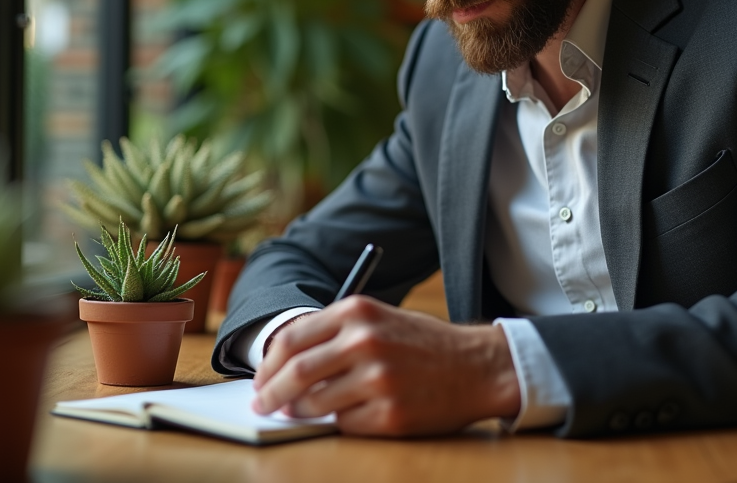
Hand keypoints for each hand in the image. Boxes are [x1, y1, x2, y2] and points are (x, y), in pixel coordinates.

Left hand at [251, 295, 520, 435]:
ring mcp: (378, 380)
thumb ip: (334, 334)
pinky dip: (339, 422)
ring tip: (300, 412)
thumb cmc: (421, 343)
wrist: (476, 366)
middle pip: (295, 373)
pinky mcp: (390, 414)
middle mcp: (365, 342)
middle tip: (263, 405)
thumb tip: (283, 364)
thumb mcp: (378, 319)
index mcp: (358, 312)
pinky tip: (350, 414)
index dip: (268, 364)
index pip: (291, 339)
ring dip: (300, 412)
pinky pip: (344, 425)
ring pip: (314, 403)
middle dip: (271, 393)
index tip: (260, 379)